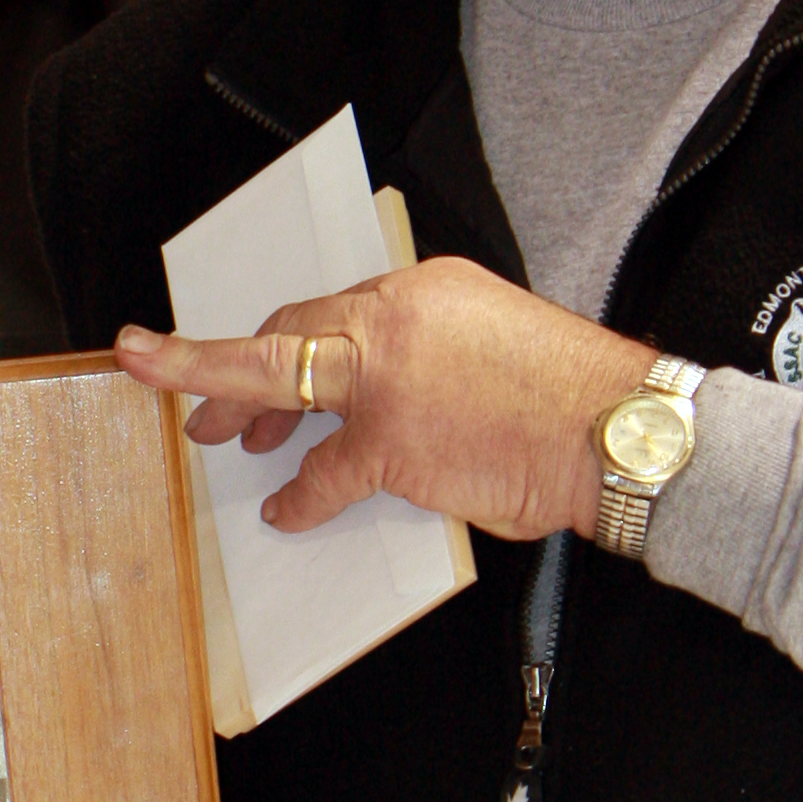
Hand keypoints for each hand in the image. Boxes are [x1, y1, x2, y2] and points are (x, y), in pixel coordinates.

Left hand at [115, 258, 660, 542]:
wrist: (614, 431)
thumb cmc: (568, 398)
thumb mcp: (494, 337)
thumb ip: (433, 351)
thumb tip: (398, 389)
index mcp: (423, 290)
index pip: (334, 309)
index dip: (287, 335)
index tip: (259, 350)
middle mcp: (395, 319)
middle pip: (286, 330)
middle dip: (226, 361)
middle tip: (188, 389)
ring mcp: (384, 379)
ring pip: (272, 375)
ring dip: (226, 402)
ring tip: (208, 432)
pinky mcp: (388, 440)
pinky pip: (321, 473)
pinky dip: (299, 496)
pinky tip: (285, 510)